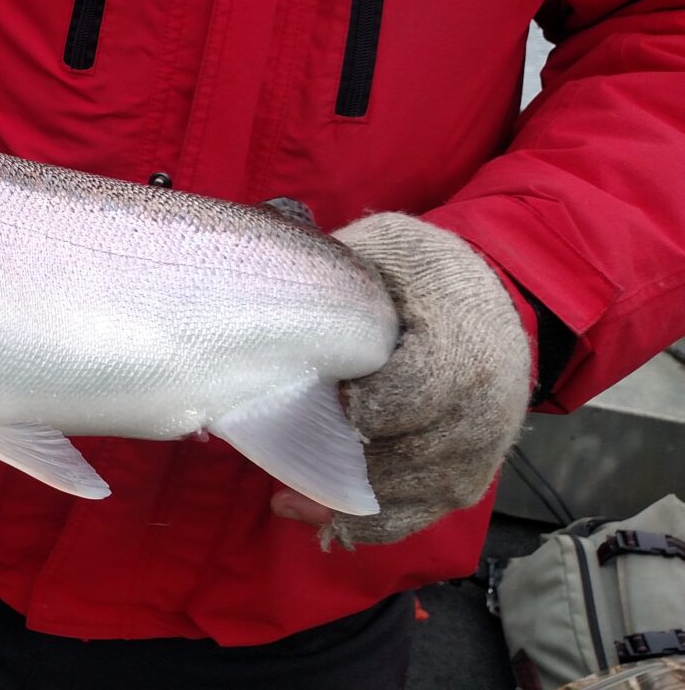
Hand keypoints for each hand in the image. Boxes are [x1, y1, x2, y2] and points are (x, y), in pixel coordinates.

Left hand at [272, 213, 531, 545]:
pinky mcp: (467, 478)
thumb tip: (277, 299)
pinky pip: (415, 518)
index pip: (416, 394)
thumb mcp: (388, 247)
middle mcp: (484, 408)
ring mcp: (479, 450)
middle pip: (407, 456)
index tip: (330, 397)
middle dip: (344, 456)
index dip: (367, 406)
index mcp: (465, 345)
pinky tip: (311, 511)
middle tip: (286, 446)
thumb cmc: (424, 271)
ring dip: (344, 497)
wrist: (493, 296)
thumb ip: (345, 269)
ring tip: (286, 491)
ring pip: (408, 496)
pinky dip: (361, 522)